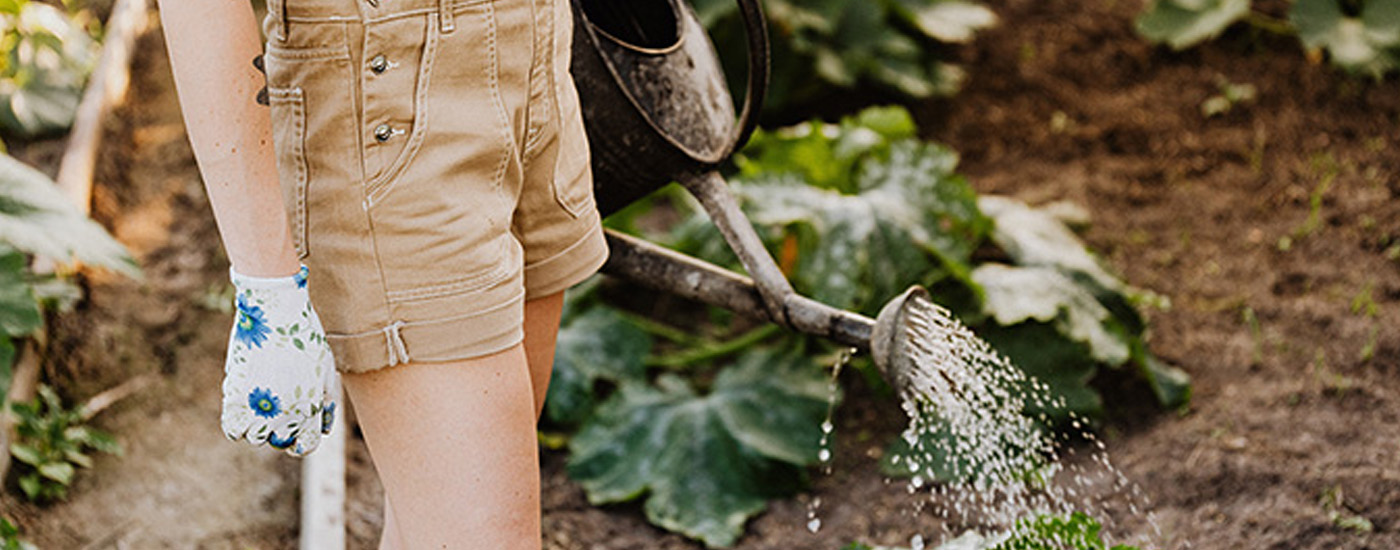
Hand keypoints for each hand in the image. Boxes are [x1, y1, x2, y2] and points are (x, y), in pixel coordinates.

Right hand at [220, 265, 338, 455]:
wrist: (275, 311)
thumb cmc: (304, 337)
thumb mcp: (325, 369)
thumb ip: (325, 402)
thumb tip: (324, 427)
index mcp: (310, 408)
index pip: (305, 446)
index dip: (303, 441)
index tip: (298, 430)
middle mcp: (285, 414)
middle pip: (280, 442)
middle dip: (282, 431)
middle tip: (280, 409)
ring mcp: (258, 407)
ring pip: (255, 437)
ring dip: (258, 426)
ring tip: (263, 402)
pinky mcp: (235, 395)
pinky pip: (232, 429)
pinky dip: (237, 424)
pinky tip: (244, 408)